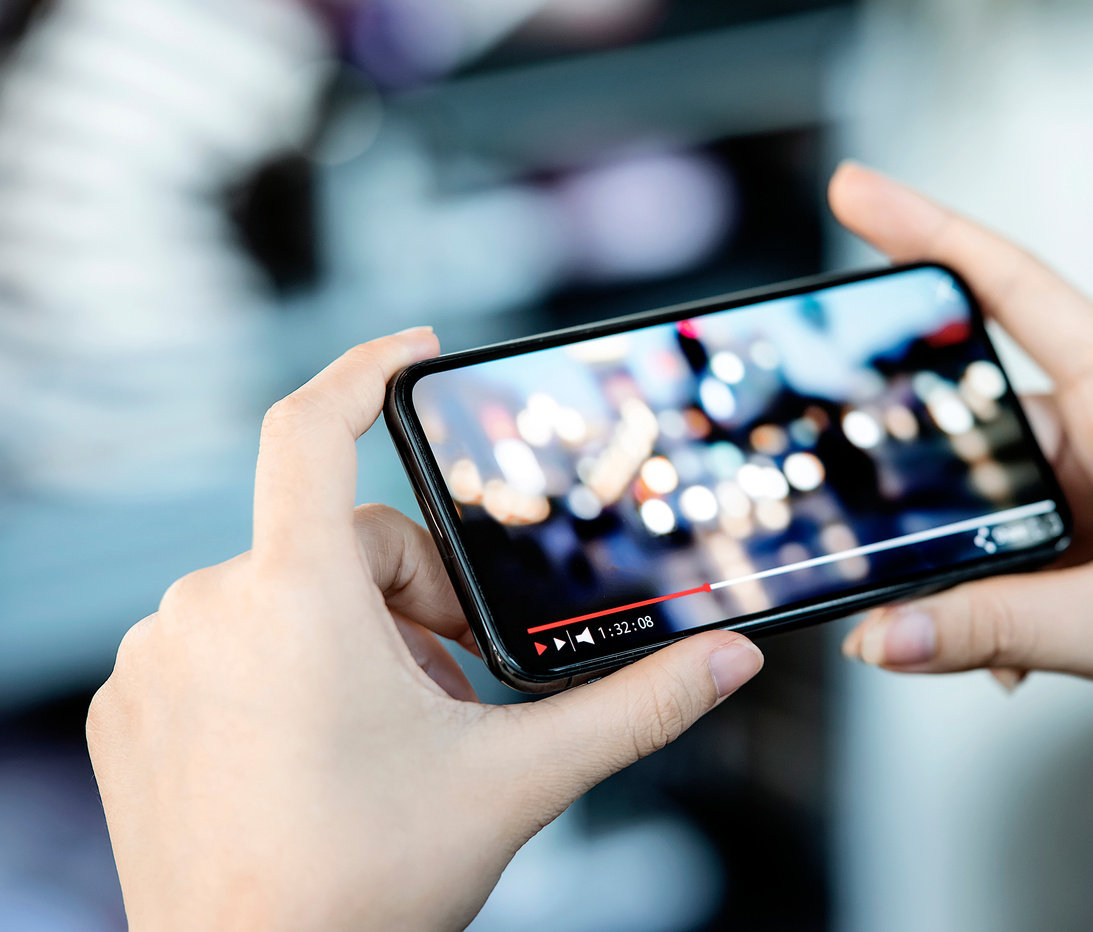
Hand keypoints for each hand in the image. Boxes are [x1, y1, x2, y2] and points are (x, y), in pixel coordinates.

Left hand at [86, 330, 763, 931]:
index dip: (367, 367)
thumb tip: (726, 660)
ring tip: (385, 732)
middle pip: (341, 541)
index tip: (416, 350)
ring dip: (347, 638)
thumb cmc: (362, 887)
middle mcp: (207, 609)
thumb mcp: (516, 778)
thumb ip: (633, 706)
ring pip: (281, 592)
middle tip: (450, 690)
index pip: (312, 427)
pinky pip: (221, 641)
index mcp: (297, 599)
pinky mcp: (130, 705)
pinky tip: (312, 749)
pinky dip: (278, 669)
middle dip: (412, 599)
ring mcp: (156, 659)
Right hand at [829, 163, 1092, 862]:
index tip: (857, 194)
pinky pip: (991, 540)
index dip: (928, 233)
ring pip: (976, 485)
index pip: (1015, 290)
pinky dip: (973, 588)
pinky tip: (987, 638)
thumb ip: (995, 625)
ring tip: (937, 595)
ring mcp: (1091, 481)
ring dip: (953, 546)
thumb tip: (887, 628)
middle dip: (917, 448)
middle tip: (857, 476)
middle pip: (975, 401)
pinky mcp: (1077, 534)